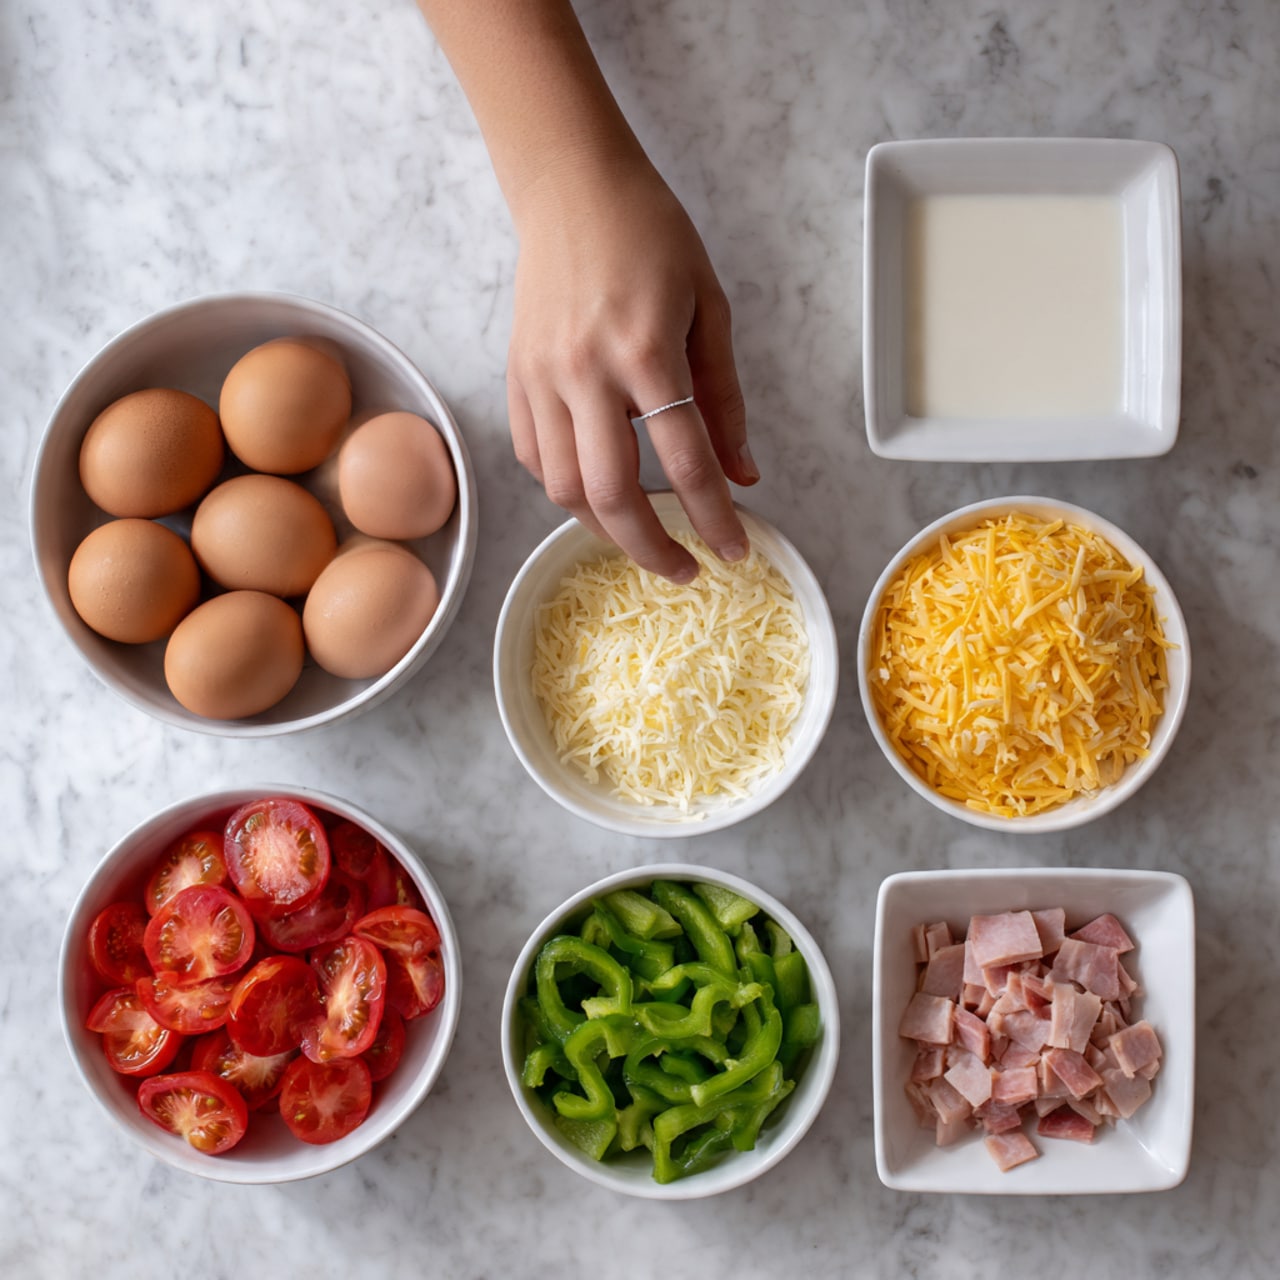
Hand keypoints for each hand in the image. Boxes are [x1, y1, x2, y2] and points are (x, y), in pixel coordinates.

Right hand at [506, 159, 756, 581]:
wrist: (572, 188)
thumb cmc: (652, 237)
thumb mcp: (709, 309)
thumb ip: (724, 398)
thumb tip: (742, 473)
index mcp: (647, 352)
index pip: (686, 463)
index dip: (715, 519)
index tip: (734, 550)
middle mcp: (586, 373)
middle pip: (614, 495)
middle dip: (652, 549)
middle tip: (684, 569)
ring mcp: (542, 378)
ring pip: (563, 488)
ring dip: (606, 527)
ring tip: (642, 533)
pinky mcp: (515, 377)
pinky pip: (533, 457)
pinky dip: (565, 488)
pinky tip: (596, 489)